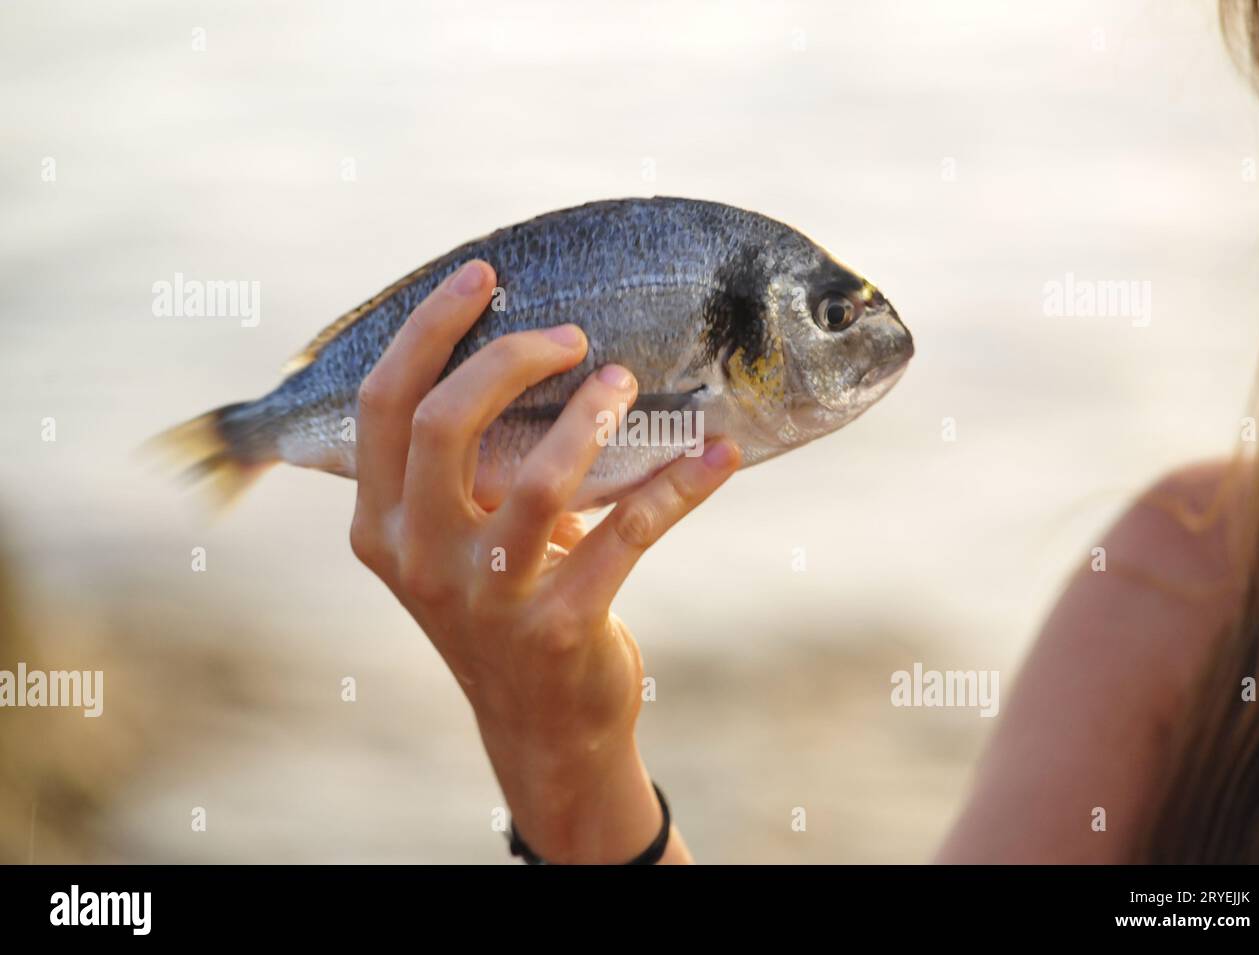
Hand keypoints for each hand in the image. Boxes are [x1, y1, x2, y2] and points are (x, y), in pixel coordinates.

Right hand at [347, 259, 740, 862]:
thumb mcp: (455, 541)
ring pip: (541, 478)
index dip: (429, 329)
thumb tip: (519, 348)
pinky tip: (719, 455)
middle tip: (572, 335)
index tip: (482, 276)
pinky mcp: (560, 628)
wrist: (540, 727)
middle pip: (445, 423)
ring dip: (595, 416)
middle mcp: (421, 561)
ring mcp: (488, 599)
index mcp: (382, 527)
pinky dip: (680, 485)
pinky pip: (629, 533)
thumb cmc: (501, 606)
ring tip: (626, 382)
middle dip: (509, 356)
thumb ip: (462, 467)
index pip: (383, 406)